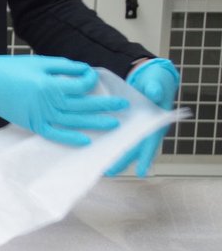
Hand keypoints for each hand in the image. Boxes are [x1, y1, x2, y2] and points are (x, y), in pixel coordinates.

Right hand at [0, 53, 127, 145]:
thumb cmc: (8, 69)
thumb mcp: (37, 62)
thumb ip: (62, 66)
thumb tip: (83, 70)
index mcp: (51, 85)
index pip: (81, 86)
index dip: (90, 81)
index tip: (93, 77)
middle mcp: (49, 103)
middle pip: (83, 106)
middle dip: (105, 105)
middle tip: (122, 106)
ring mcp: (41, 116)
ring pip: (74, 122)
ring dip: (95, 123)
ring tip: (113, 124)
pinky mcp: (32, 124)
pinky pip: (55, 134)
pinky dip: (70, 138)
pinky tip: (86, 140)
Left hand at [106, 58, 180, 176]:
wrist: (150, 78)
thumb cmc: (155, 81)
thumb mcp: (156, 81)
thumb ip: (156, 87)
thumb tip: (154, 92)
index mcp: (155, 122)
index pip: (150, 141)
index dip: (145, 157)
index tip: (140, 173)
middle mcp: (144, 128)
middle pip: (133, 148)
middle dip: (122, 160)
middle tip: (109, 172)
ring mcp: (134, 127)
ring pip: (123, 144)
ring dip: (113, 155)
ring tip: (100, 168)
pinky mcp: (124, 123)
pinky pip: (115, 133)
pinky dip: (107, 141)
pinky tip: (93, 148)